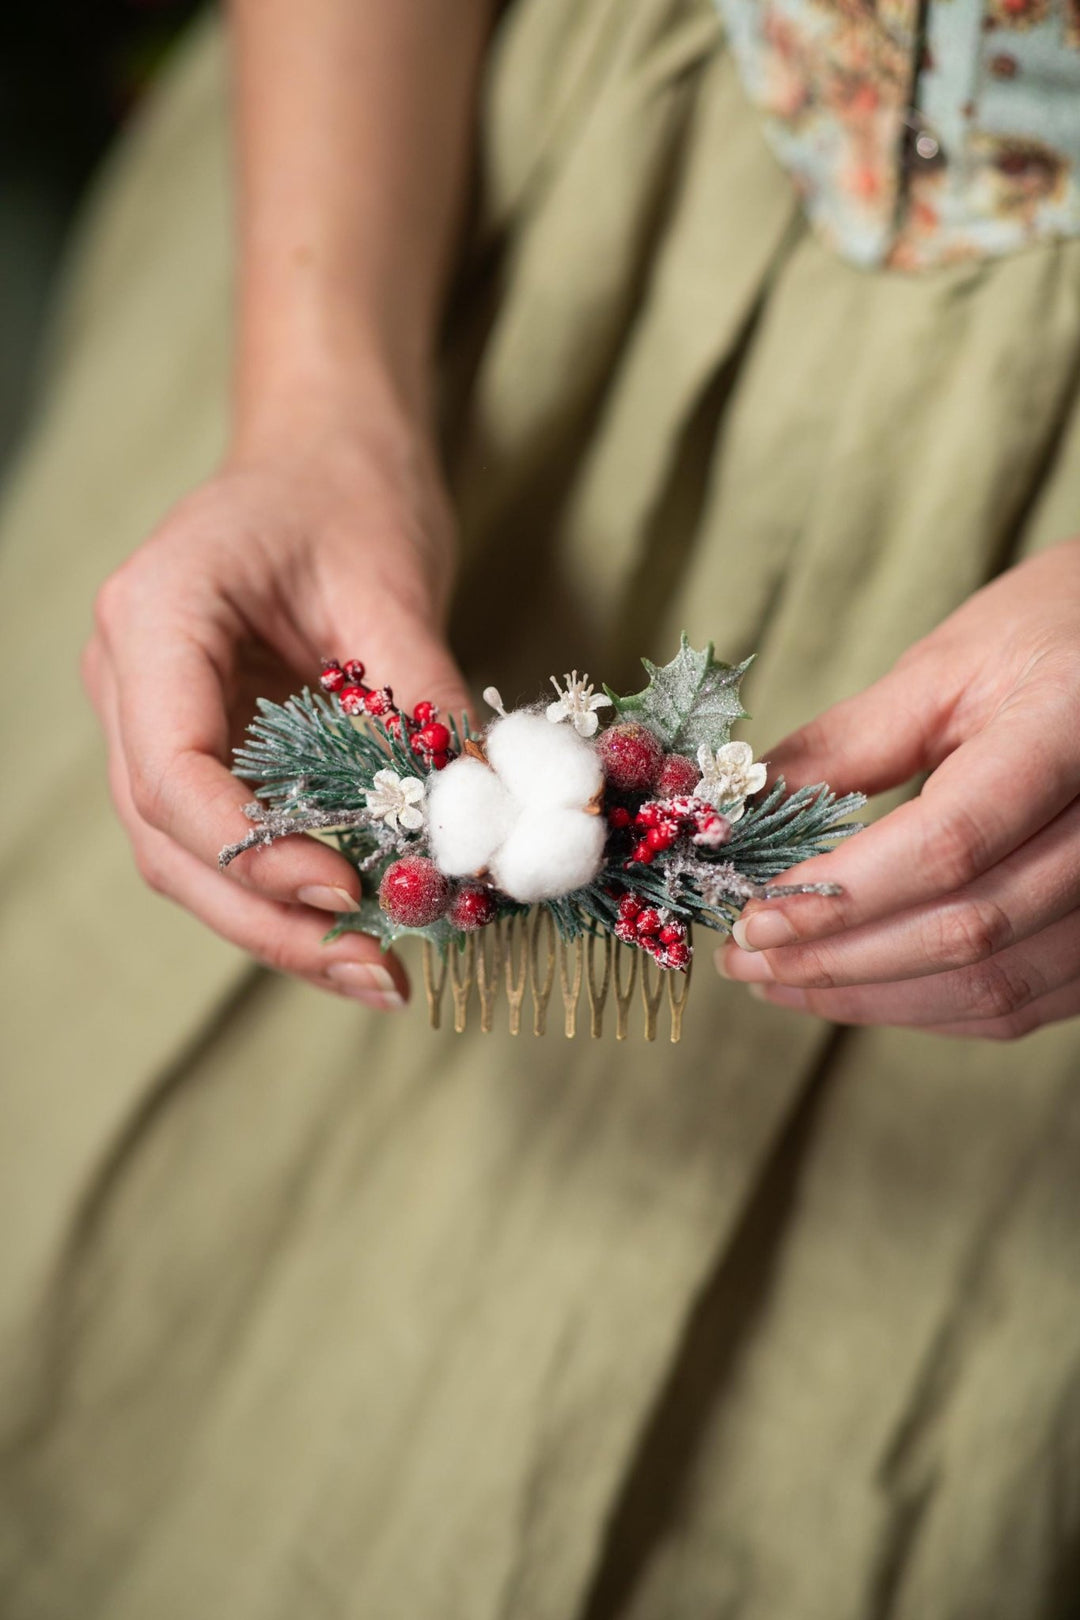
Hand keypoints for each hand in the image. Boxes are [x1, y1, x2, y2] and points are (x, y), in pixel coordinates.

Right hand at [82, 405, 469, 1008]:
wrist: (325, 454)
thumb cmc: (352, 491)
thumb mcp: (394, 585)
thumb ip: (420, 702)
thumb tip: (478, 833)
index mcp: (155, 615)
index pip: (172, 769)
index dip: (254, 850)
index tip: (352, 891)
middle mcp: (128, 675)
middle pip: (169, 839)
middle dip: (269, 921)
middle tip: (378, 975)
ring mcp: (151, 717)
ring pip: (186, 858)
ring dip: (278, 925)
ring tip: (378, 971)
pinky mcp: (196, 746)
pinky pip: (224, 838)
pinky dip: (287, 889)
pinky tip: (360, 923)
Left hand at [717, 540, 1079, 1039]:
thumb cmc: (1046, 635)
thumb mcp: (943, 669)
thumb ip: (843, 748)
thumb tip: (734, 817)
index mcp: (1069, 730)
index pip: (949, 843)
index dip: (841, 895)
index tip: (752, 916)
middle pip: (969, 929)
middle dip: (837, 958)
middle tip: (745, 958)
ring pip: (995, 985)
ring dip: (873, 998)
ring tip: (781, 980)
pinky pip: (1023, 1001)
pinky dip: (927, 1006)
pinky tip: (855, 986)